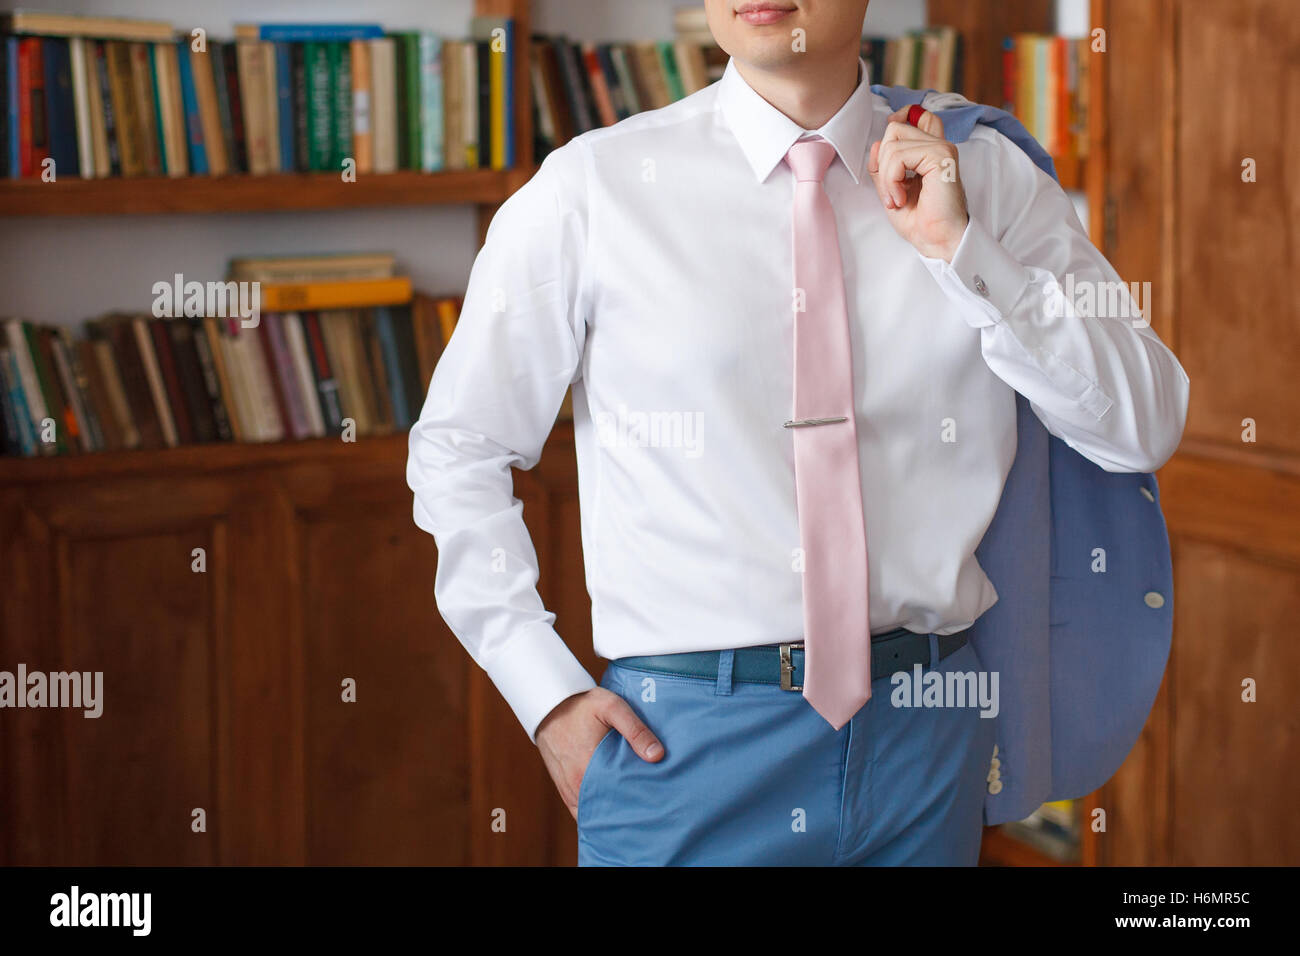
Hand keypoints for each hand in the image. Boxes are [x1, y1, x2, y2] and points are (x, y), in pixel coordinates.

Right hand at [536, 686, 662, 819]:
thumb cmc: (582, 705)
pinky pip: (582, 811)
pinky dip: (596, 811)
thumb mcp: (612, 707)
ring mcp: (569, 790)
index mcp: (590, 769)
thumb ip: (635, 730)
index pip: (621, 801)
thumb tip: (657, 756)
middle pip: (609, 811)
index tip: (656, 797)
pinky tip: (613, 805)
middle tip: (649, 801)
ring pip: (595, 814)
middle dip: (629, 809)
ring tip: (633, 802)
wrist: (549, 705)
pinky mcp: (564, 789)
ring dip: (612, 812)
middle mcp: (577, 786)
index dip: (639, 802)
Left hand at [867, 107, 969, 261]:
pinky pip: (898, 156)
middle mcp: (939, 145)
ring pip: (892, 143)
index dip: (900, 118)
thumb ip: (884, 166)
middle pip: (894, 129)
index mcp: (931, 151)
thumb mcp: (892, 188)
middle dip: (882, 163)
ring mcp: (941, 148)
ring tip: (896, 199)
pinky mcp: (940, 157)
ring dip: (886, 177)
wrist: (937, 241)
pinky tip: (901, 198)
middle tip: (890, 194)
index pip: (918, 115)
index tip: (885, 150)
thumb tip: (876, 144)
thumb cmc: (920, 221)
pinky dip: (891, 180)